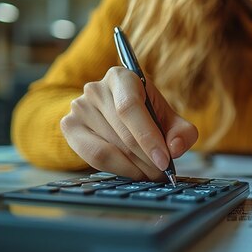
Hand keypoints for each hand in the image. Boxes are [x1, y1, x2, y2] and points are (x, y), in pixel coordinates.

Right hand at [60, 67, 197, 179]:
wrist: (115, 113)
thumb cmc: (147, 115)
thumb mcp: (169, 119)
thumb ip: (182, 132)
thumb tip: (175, 148)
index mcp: (122, 77)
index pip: (130, 107)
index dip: (148, 137)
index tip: (164, 160)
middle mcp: (96, 89)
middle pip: (122, 133)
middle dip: (147, 159)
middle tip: (162, 174)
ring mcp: (79, 108)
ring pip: (109, 149)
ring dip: (135, 168)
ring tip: (151, 173)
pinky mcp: (69, 127)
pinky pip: (93, 157)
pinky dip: (118, 169)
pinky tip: (132, 172)